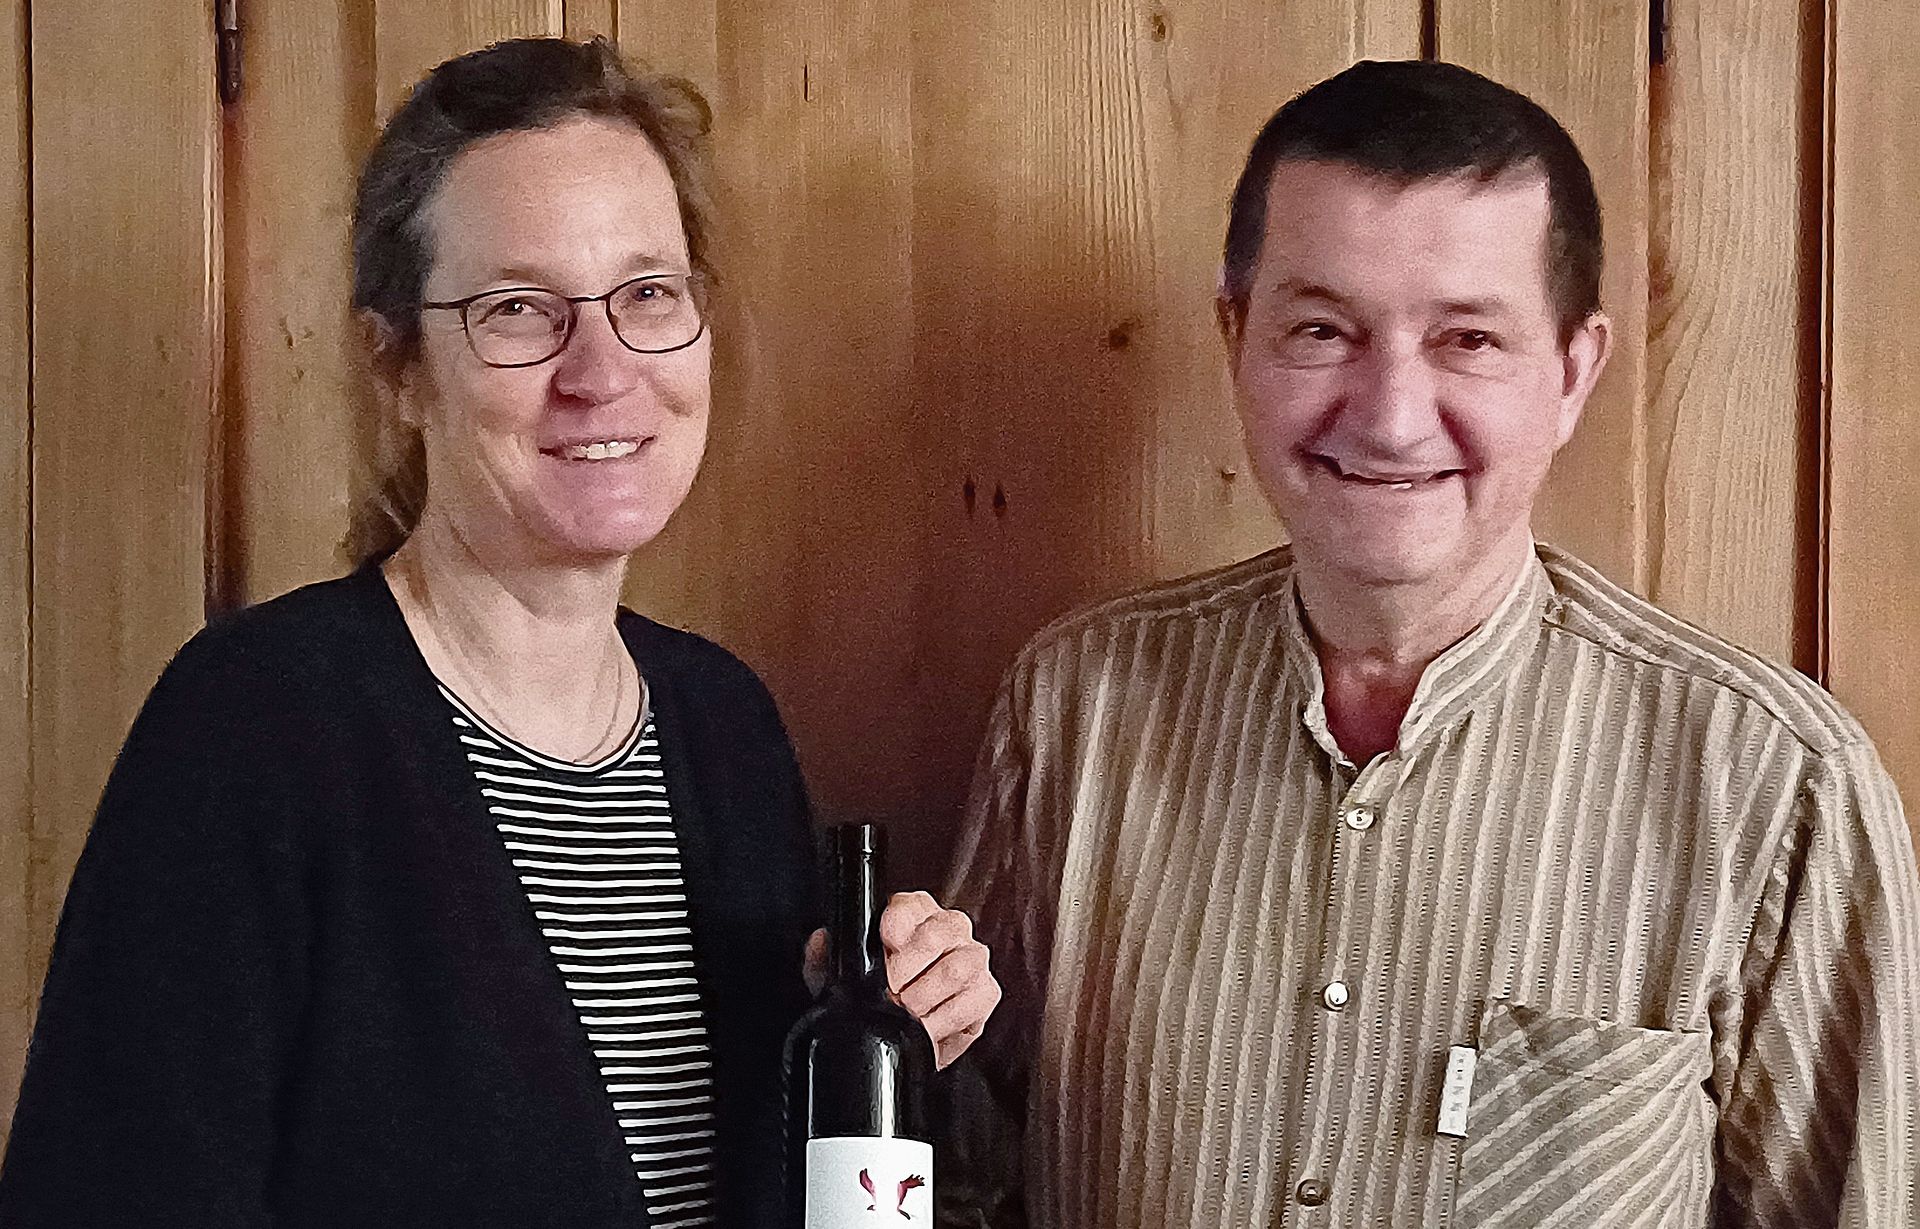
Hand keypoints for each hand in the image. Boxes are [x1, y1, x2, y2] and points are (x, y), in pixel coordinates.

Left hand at [801, 891, 1001, 1068]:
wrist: (900, 1040)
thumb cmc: (876, 998)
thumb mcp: (841, 978)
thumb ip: (825, 957)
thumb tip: (821, 941)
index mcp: (911, 913)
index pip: (908, 906)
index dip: (894, 930)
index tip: (885, 954)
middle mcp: (947, 927)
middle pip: (939, 932)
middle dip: (909, 969)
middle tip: (893, 992)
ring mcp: (971, 957)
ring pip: (959, 966)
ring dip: (927, 995)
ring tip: (908, 1012)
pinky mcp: (986, 991)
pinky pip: (975, 999)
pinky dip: (947, 1018)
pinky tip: (929, 1026)